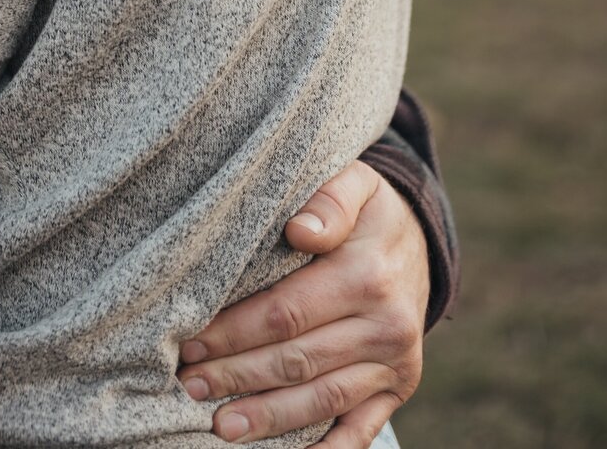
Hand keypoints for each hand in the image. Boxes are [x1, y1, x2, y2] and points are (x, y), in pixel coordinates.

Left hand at [178, 162, 428, 445]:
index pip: (286, 313)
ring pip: (322, 398)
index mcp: (367, 275)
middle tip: (188, 386)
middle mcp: (386, 325)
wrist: (418, 239)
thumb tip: (300, 230)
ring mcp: (395, 363)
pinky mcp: (398, 388)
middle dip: (237, 376)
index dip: (235, 332)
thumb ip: (328, 199)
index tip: (190, 342)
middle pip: (297, 360)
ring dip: (269, 418)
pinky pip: (361, 428)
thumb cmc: (366, 209)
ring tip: (220, 426)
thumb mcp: (355, 182)